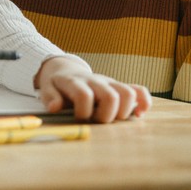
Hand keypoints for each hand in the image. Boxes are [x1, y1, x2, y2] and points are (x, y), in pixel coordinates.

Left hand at [34, 56, 151, 122]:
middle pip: (111, 96)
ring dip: (124, 111)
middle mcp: (95, 80)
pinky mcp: (119, 86)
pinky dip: (143, 103)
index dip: (83, 112)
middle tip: (98, 121)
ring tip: (114, 118)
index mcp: (76, 82)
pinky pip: (139, 90)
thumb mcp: (47, 88)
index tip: (79, 118)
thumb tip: (55, 108)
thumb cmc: (57, 84)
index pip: (84, 95)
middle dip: (106, 116)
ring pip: (128, 93)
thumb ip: (50, 97)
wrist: (66, 69)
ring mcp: (109, 82)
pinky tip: (137, 114)